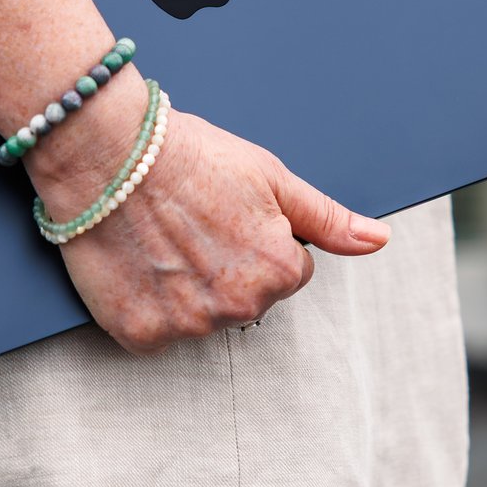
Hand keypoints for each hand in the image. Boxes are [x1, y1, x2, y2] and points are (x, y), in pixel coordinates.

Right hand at [25, 76, 388, 353]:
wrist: (109, 153)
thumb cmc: (190, 156)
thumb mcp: (272, 178)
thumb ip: (328, 220)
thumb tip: (378, 240)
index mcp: (279, 270)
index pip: (288, 272)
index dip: (257, 240)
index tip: (224, 216)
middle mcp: (238, 307)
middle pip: (247, 300)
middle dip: (226, 268)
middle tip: (191, 226)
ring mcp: (187, 326)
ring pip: (202, 318)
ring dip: (187, 290)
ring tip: (162, 241)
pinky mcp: (140, 334)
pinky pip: (155, 334)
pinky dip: (148, 307)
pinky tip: (139, 266)